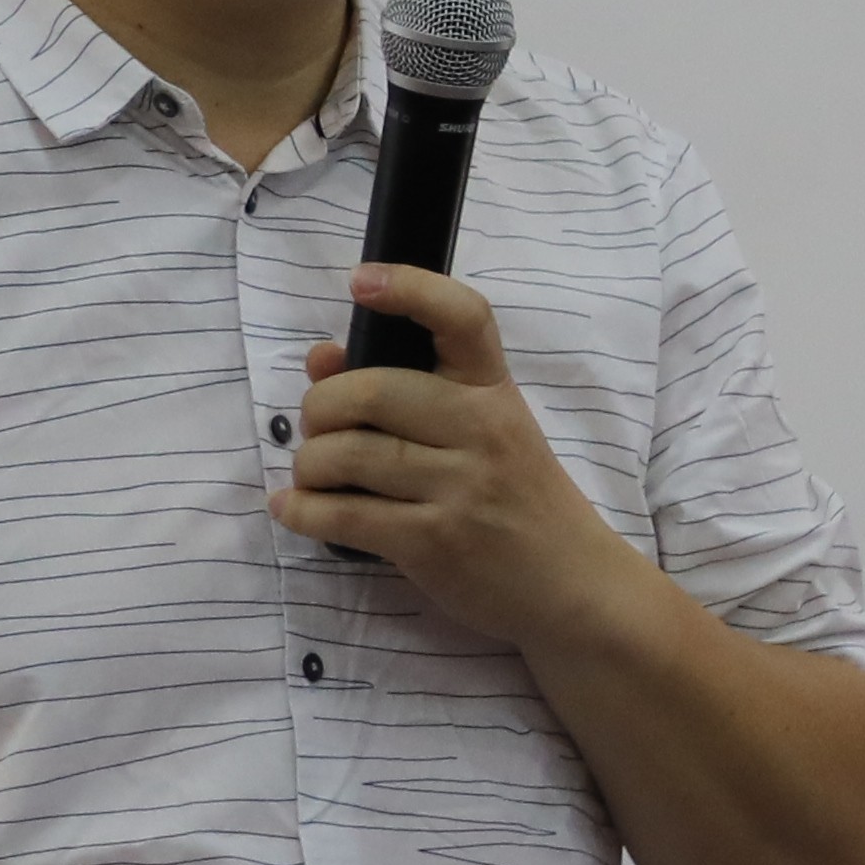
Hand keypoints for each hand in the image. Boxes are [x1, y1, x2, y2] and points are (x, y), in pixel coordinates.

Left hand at [272, 268, 629, 645]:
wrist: (571, 583)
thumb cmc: (516, 496)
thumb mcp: (481, 431)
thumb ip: (407, 390)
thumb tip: (320, 359)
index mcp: (494, 390)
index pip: (463, 318)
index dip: (409, 289)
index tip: (360, 280)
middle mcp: (482, 429)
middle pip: (374, 392)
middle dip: (320, 408)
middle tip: (317, 428)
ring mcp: (461, 487)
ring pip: (351, 455)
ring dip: (310, 464)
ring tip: (310, 474)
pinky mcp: (436, 542)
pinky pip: (347, 516)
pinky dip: (304, 511)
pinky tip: (293, 508)